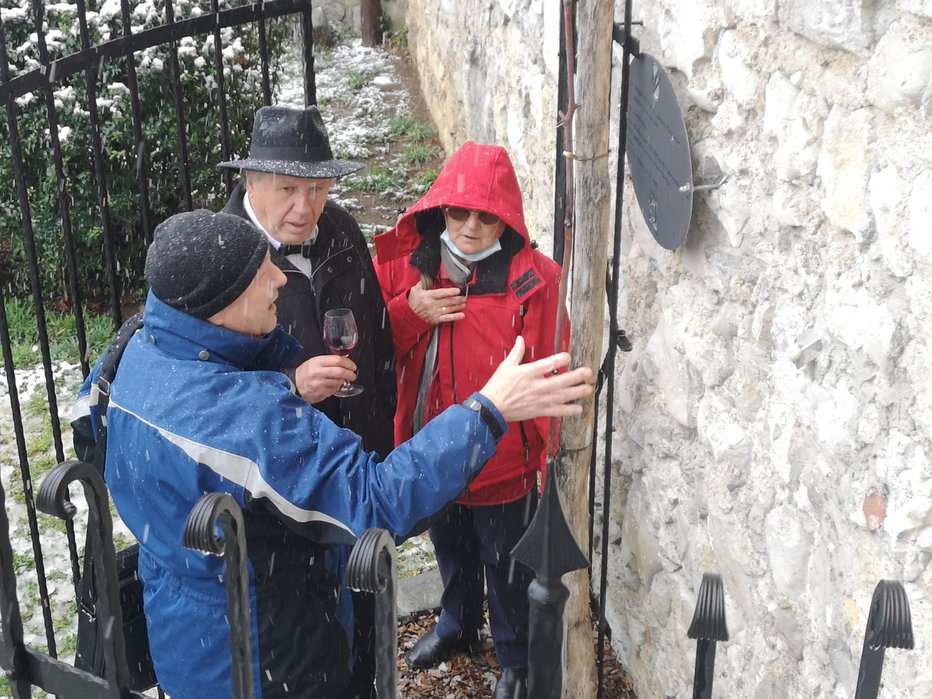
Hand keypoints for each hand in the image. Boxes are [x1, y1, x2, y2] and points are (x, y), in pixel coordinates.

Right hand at [294, 355, 357, 403]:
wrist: (294, 385)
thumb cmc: (305, 373)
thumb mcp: (314, 362)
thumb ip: (328, 362)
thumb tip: (344, 363)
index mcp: (317, 362)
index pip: (337, 360)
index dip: (348, 363)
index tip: (352, 366)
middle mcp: (318, 372)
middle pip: (340, 371)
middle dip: (350, 374)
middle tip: (353, 375)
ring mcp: (319, 383)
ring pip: (338, 382)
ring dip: (343, 381)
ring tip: (342, 380)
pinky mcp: (320, 393)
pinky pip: (334, 390)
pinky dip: (337, 388)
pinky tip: (334, 385)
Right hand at [408, 283, 466, 324]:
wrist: (408, 313)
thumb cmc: (413, 299)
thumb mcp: (416, 289)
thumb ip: (424, 282)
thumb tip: (431, 274)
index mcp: (428, 296)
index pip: (441, 293)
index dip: (450, 292)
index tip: (458, 290)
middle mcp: (432, 305)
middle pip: (447, 301)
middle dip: (457, 299)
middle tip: (464, 297)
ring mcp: (434, 313)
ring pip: (449, 309)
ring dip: (458, 306)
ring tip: (464, 303)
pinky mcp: (435, 319)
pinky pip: (447, 318)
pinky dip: (455, 317)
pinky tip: (462, 315)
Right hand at [479, 337, 593, 422]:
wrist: (492, 407)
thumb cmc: (498, 386)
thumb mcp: (506, 366)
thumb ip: (517, 352)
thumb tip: (520, 339)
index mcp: (528, 373)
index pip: (548, 364)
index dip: (560, 359)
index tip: (568, 357)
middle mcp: (536, 386)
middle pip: (560, 381)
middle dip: (576, 376)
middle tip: (588, 372)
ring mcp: (539, 400)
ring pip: (562, 396)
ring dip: (576, 392)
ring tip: (588, 388)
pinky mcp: (539, 411)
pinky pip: (557, 411)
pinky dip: (568, 410)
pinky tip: (578, 408)